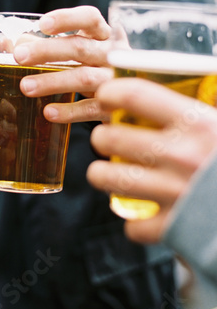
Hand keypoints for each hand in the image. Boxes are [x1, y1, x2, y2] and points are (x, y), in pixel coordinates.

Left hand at [13, 6, 113, 122]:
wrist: (133, 99)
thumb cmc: (96, 68)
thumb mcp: (77, 53)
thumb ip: (45, 46)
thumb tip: (9, 43)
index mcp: (104, 35)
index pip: (90, 19)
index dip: (67, 19)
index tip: (42, 25)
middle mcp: (114, 55)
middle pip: (81, 48)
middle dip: (47, 51)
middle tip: (18, 56)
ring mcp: (116, 81)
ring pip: (85, 78)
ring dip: (52, 81)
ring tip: (25, 86)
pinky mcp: (116, 106)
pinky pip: (91, 108)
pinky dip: (69, 111)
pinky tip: (48, 112)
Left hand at [86, 77, 216, 242]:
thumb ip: (206, 101)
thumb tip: (190, 79)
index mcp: (198, 123)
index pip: (134, 94)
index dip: (111, 92)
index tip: (106, 96)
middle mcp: (180, 155)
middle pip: (109, 137)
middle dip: (102, 136)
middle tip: (108, 137)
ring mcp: (174, 193)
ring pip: (107, 178)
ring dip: (103, 174)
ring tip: (110, 172)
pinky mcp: (175, 229)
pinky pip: (133, 225)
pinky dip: (136, 221)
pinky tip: (146, 212)